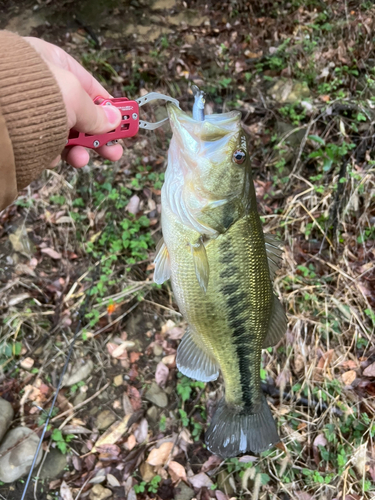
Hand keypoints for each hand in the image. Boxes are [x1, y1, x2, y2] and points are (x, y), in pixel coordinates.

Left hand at [24, 37, 122, 167]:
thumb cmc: (35, 92)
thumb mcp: (76, 98)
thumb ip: (97, 113)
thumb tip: (115, 120)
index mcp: (54, 63)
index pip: (88, 85)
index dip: (108, 107)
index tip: (123, 124)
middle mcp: (42, 84)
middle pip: (79, 114)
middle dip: (97, 137)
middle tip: (114, 153)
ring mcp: (30, 108)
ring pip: (63, 133)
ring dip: (76, 150)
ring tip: (80, 161)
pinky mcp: (20, 130)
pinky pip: (44, 143)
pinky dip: (51, 153)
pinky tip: (50, 156)